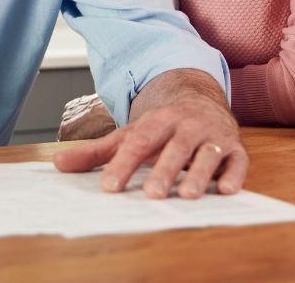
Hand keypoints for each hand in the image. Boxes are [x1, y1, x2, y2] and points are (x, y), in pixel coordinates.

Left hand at [53, 70, 247, 198]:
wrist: (201, 99)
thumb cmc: (161, 127)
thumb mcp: (130, 135)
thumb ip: (97, 152)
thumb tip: (57, 164)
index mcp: (158, 121)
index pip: (139, 142)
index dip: (124, 164)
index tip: (110, 186)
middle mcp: (186, 126)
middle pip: (174, 148)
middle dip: (164, 170)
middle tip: (152, 194)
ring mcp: (213, 136)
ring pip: (207, 154)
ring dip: (199, 173)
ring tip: (188, 195)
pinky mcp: (235, 148)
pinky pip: (237, 161)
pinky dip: (234, 174)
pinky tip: (227, 190)